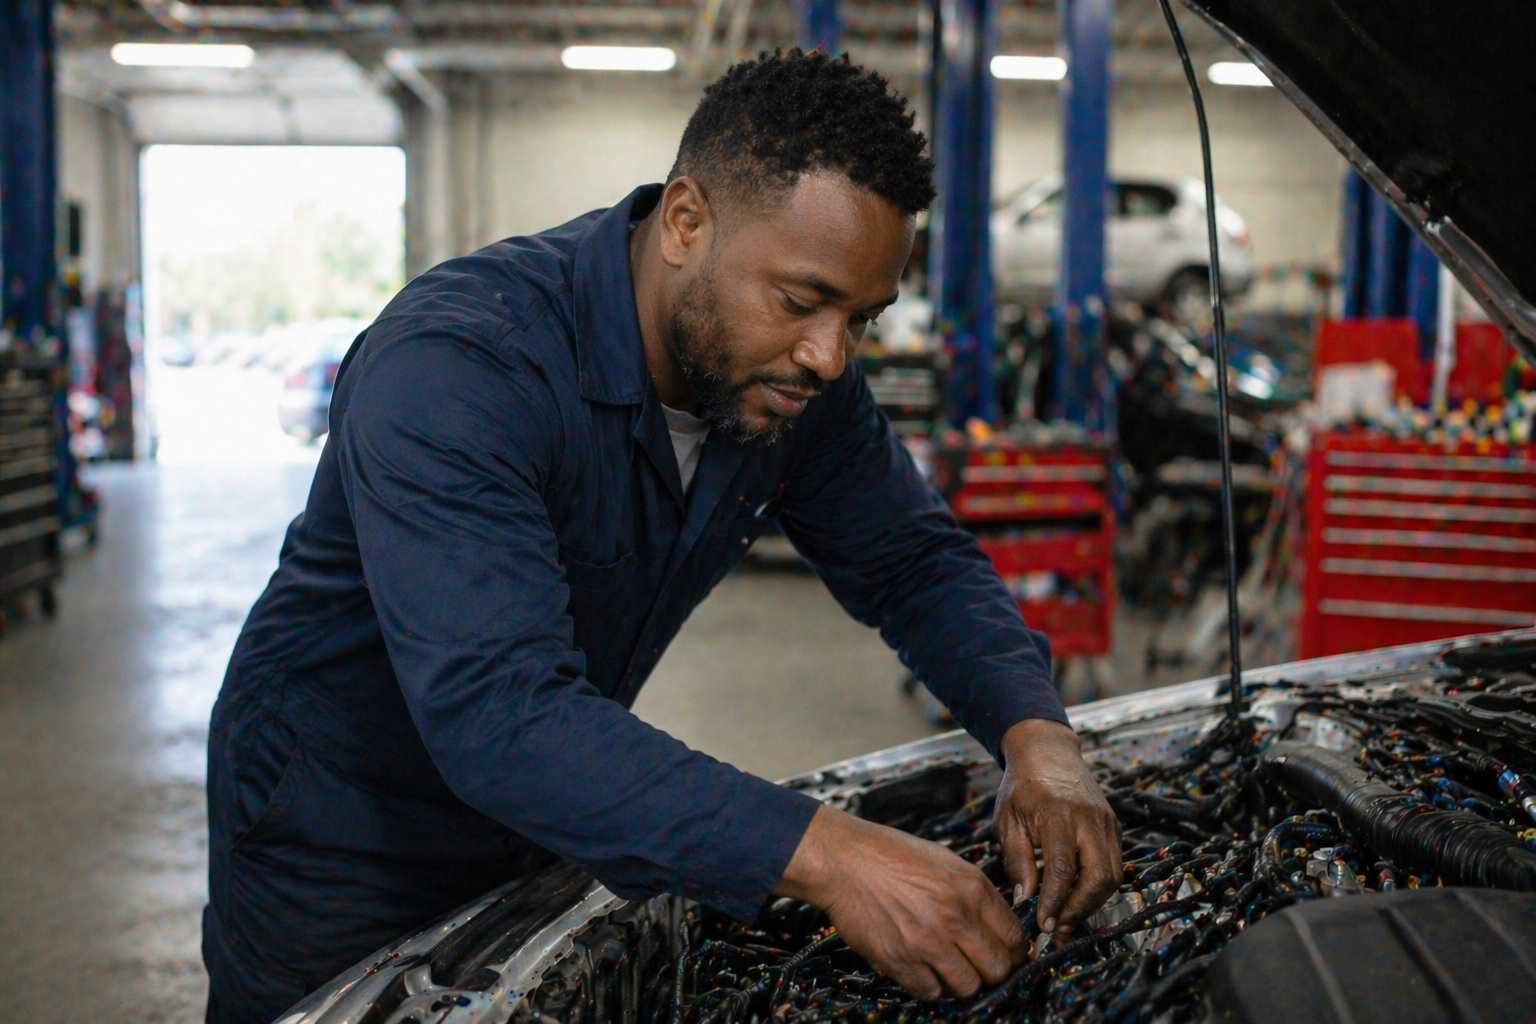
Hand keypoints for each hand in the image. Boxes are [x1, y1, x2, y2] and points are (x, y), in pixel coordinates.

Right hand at [775, 805, 1026, 999]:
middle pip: (999, 968)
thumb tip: (1000, 928)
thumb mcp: (946, 862)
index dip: (1015, 951)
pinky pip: (931, 992)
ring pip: (968, 987)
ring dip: (963, 982)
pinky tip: (924, 969)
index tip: (1007, 955)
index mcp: (971, 887)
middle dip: (995, 972)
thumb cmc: (893, 856)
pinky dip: (931, 986)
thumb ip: (976, 895)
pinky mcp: (899, 960)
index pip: (1014, 936)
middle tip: (982, 968)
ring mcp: (927, 942)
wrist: (845, 861)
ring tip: (950, 969)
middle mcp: (955, 916)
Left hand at [995, 718, 1121, 936]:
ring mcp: (1106, 822)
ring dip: (1091, 903)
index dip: (1055, 902)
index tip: (1043, 924)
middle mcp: (1089, 819)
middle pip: (1099, 876)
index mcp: (1058, 814)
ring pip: (1113, 875)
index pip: (1062, 868)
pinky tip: (1076, 898)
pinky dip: (1097, 887)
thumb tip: (1026, 901)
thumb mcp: (1007, 821)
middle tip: (1058, 928)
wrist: (1047, 752)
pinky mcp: (1114, 827)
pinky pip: (1113, 865)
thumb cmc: (1021, 786)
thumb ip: (1017, 861)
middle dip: (1080, 909)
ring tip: (1066, 918)